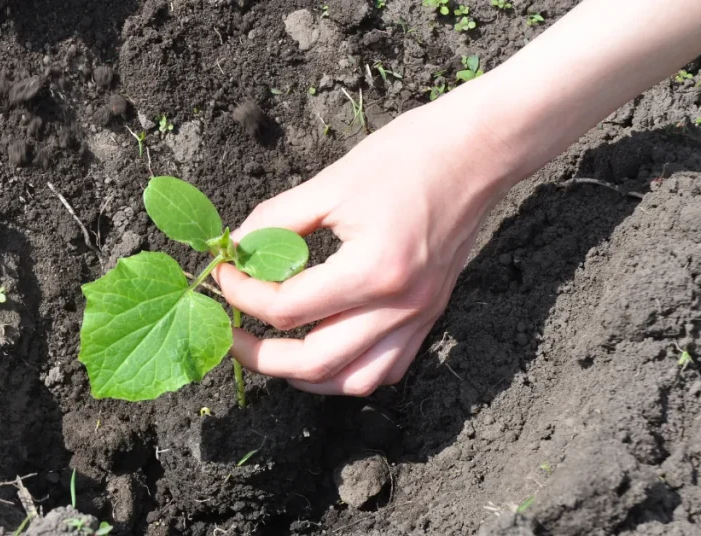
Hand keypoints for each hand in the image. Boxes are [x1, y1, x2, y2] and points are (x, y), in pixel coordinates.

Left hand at [215, 94, 516, 395]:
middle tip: (230, 333)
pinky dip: (348, 371)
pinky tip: (324, 350)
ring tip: (273, 352)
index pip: (288, 308)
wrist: (478, 150)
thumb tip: (236, 247)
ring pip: (352, 380)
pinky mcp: (430, 315)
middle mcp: (400, 306)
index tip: (223, 274)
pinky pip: (386, 368)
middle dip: (260, 355)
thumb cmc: (409, 155)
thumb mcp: (332, 182)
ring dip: (304, 376)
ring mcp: (419, 316)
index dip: (242, 294)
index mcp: (374, 270)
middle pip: (314, 362)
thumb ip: (278, 220)